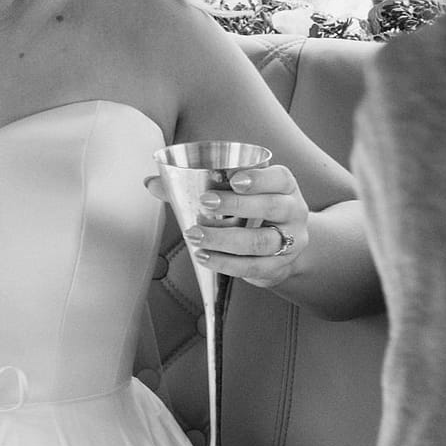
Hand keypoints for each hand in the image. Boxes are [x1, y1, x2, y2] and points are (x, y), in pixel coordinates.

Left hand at [178, 166, 309, 287]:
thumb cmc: (252, 212)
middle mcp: (293, 211)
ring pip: (262, 240)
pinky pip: (254, 267)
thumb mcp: (236, 194)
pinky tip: (206, 257)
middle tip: (205, 203)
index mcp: (285, 186)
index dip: (259, 178)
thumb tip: (151, 183)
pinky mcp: (280, 266)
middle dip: (237, 205)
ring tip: (196, 236)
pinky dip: (227, 263)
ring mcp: (291, 241)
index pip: (280, 178)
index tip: (234, 179)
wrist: (282, 248)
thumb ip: (193, 187)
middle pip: (272, 207)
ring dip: (225, 239)